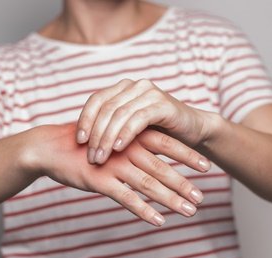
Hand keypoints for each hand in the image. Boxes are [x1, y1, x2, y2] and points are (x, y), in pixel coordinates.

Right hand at [22, 123, 210, 225]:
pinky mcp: (100, 180)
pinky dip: (144, 210)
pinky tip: (159, 221)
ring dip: (171, 199)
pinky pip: (126, 198)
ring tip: (189, 211)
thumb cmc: (87, 143)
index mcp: (133, 135)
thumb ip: (136, 141)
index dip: (188, 155)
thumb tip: (158, 150)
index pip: (167, 144)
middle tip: (202, 197)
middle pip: (163, 167)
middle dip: (184, 183)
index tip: (207, 166)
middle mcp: (127, 149)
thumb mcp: (115, 136)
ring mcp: (114, 165)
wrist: (51, 147)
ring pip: (149, 184)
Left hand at [75, 79, 215, 163]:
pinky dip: (126, 133)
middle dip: (95, 134)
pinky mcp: (162, 104)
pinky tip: (119, 148)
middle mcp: (135, 86)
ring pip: (120, 114)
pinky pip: (138, 118)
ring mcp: (150, 92)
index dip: (85, 120)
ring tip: (101, 157)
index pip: (96, 100)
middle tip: (91, 156)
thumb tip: (81, 143)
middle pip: (106, 108)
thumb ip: (110, 128)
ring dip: (108, 138)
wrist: (193, 132)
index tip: (78, 142)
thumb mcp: (130, 130)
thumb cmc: (159, 134)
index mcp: (124, 88)